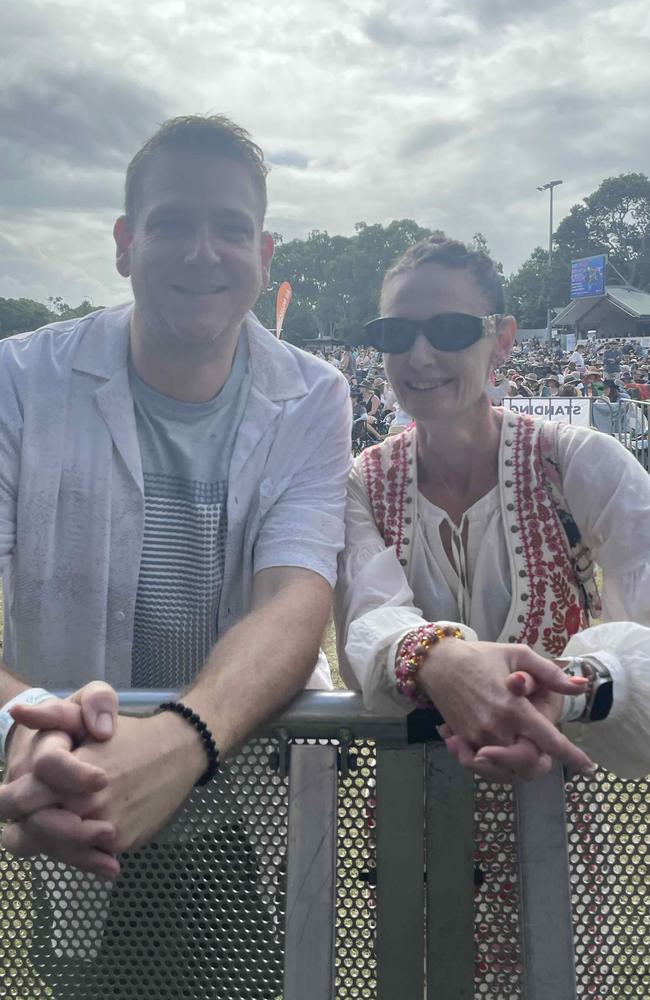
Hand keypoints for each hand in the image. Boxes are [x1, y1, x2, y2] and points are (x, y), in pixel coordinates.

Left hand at [2, 712, 205, 877]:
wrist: (180, 750)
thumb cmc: (130, 733)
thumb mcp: (88, 712)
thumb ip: (51, 715)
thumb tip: (17, 713)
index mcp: (71, 770)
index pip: (22, 799)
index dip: (12, 800)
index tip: (10, 799)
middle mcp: (86, 803)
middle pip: (38, 827)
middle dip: (29, 822)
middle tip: (24, 820)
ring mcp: (105, 826)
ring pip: (60, 847)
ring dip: (53, 839)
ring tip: (52, 824)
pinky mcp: (121, 842)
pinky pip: (87, 855)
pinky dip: (79, 849)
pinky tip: (80, 833)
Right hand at [419, 640, 591, 776]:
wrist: (438, 663)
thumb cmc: (481, 656)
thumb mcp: (518, 655)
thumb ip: (550, 674)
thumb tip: (581, 685)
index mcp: (514, 708)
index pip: (550, 741)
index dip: (572, 756)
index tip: (588, 768)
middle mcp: (496, 728)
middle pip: (529, 763)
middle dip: (542, 764)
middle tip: (548, 759)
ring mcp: (477, 738)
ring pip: (507, 770)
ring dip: (520, 769)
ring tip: (527, 760)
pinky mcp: (463, 741)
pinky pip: (483, 767)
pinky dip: (493, 768)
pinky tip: (497, 758)